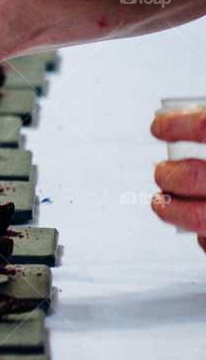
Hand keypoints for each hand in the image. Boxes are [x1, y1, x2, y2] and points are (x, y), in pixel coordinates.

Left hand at [150, 110, 205, 250]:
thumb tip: (185, 126)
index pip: (205, 126)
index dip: (178, 124)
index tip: (159, 127)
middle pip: (193, 174)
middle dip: (166, 174)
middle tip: (161, 171)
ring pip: (194, 216)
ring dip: (168, 209)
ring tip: (161, 202)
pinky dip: (201, 234)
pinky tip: (200, 226)